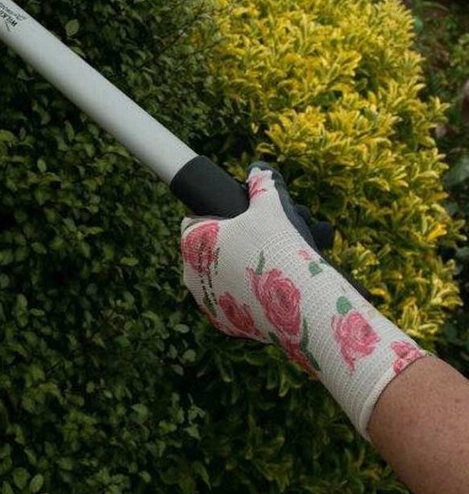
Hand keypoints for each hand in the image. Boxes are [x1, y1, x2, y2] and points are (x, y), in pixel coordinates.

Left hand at [180, 164, 427, 436]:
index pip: (194, 222)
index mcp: (192, 241)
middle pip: (207, 250)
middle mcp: (191, 273)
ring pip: (219, 277)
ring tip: (267, 261)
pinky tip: (267, 287)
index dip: (216, 216)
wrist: (303, 303)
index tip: (237, 218)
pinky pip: (232, 302)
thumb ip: (262, 183)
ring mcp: (206, 302)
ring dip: (237, 269)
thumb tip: (260, 169)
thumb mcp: (271, 206)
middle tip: (258, 239)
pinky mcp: (225, 324)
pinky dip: (246, 295)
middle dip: (230, 243)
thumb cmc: (281, 247)